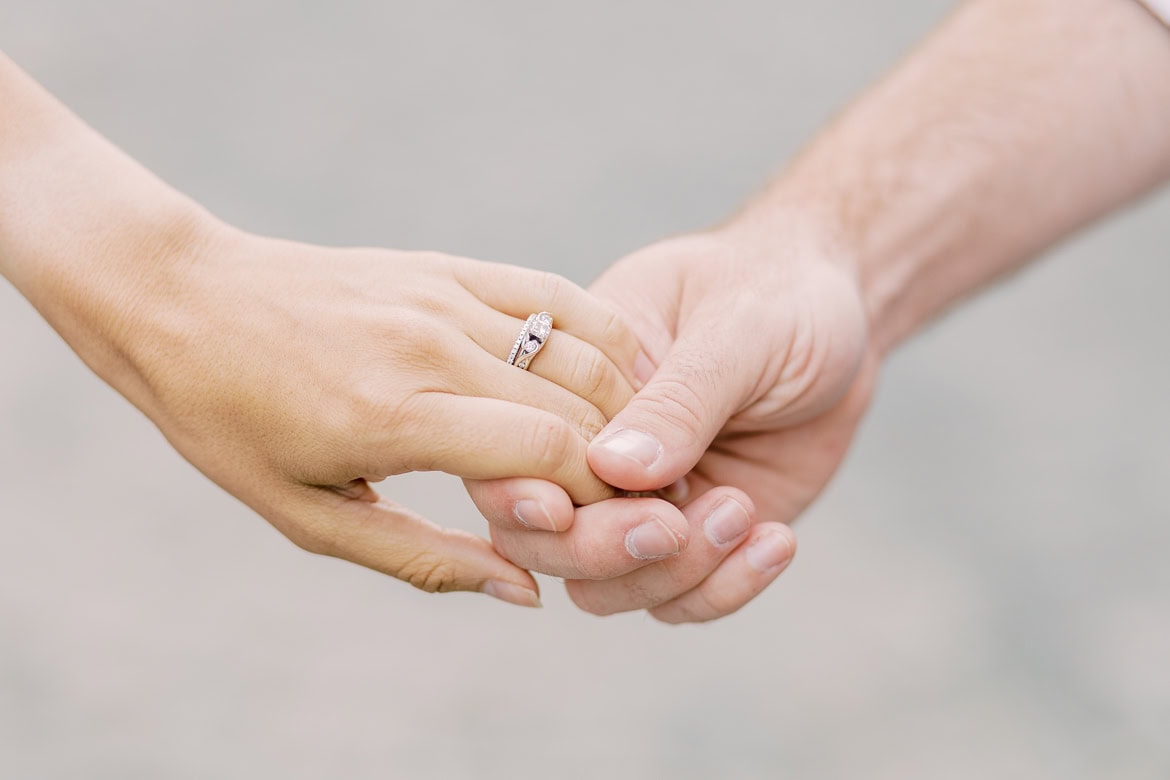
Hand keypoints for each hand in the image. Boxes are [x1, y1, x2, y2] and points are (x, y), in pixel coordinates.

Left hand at [97, 223, 651, 605]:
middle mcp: (430, 347)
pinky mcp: (447, 266)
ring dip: (629, 405)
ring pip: (580, 350)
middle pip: (580, 408)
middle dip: (630, 463)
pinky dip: (605, 336)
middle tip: (652, 501)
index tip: (625, 528)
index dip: (604, 500)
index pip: (548, 456)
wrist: (186, 301)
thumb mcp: (309, 518)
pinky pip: (554, 295)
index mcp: (394, 418)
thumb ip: (424, 560)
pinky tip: (628, 372)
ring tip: (645, 450)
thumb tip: (527, 589)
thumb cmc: (234, 422)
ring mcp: (443, 296)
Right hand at [468, 225, 874, 620]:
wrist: (843, 314)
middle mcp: (588, 450)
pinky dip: (724, 588)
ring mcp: (639, 502)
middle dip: (600, 550)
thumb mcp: (734, 327)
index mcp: (567, 379)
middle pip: (542, 539)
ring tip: (745, 511)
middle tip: (675, 524)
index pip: (510, 450)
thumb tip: (609, 468)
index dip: (519, 492)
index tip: (573, 504)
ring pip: (604, 587)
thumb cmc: (776, 293)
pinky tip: (776, 540)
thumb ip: (677, 399)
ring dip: (672, 572)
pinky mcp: (694, 538)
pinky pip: (681, 599)